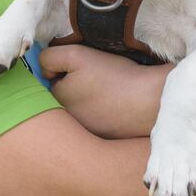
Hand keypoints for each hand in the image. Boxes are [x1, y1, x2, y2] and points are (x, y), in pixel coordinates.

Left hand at [39, 44, 169, 138]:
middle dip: (76, 87)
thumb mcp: (75, 55)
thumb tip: (44, 69)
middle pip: (66, 98)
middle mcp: (70, 124)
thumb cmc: (114, 76)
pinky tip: (118, 103)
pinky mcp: (107, 140)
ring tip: (109, 90)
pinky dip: (105, 112)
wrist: (151, 100)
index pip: (52, 82)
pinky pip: (99, 121)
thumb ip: (51, 58)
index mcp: (59, 103)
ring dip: (90, 100)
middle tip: (97, 78)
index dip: (65, 70)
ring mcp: (88, 135)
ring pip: (82, 110)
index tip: (83, 68)